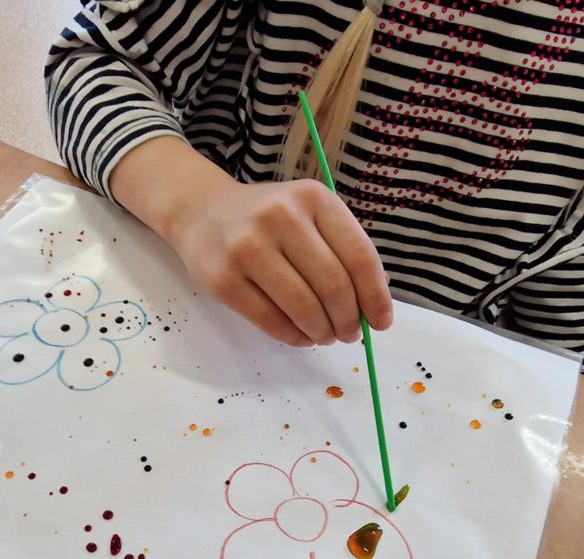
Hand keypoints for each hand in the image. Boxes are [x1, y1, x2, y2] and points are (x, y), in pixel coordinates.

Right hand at [110, 137, 392, 346]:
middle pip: (333, 285)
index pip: (358, 255)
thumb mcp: (309, 214)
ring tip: (324, 335)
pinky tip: (300, 336)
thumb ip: (342, 248)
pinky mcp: (223, 280)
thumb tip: (374, 304)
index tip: (381, 321)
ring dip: (322, 332)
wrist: (202, 212)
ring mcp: (247, 248)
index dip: (375, 296)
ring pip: (303, 307)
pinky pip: (270, 320)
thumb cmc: (268, 219)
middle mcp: (281, 217)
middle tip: (349, 334)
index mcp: (313, 198)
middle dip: (348, 320)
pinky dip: (293, 336)